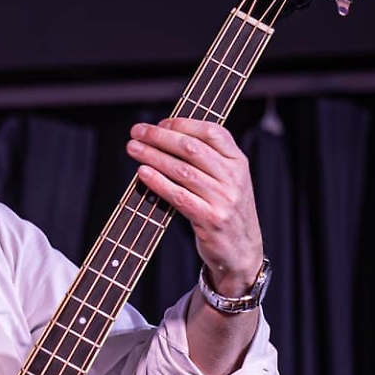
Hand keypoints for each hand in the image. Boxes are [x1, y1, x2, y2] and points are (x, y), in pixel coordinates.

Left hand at [127, 118, 265, 296]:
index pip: (212, 132)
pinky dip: (158, 182)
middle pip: (192, 148)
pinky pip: (179, 196)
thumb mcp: (228, 180)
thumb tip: (167, 136)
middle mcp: (234, 177)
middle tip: (137, 132)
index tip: (159, 123)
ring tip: (133, 149)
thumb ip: (208, 159)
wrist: (241, 251)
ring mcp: (224, 199)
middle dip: (160, 137)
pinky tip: (143, 173)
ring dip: (153, 156)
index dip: (183, 124)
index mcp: (239, 162)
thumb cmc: (226, 211)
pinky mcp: (210, 219)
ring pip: (182, 170)